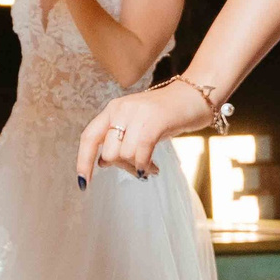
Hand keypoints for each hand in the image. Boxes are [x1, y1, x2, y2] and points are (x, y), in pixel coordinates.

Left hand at [77, 84, 212, 184]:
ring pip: (125, 155)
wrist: (195, 96)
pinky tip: (153, 168)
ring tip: (151, 166)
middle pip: (109, 153)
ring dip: (138, 167)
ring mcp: (137, 113)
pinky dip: (144, 165)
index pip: (88, 137)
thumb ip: (118, 141)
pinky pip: (140, 152)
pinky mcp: (155, 120)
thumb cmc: (167, 115)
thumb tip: (102, 164)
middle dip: (123, 167)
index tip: (83, 183)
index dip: (83, 161)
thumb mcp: (137, 126)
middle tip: (139, 168)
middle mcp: (121, 109)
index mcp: (112, 110)